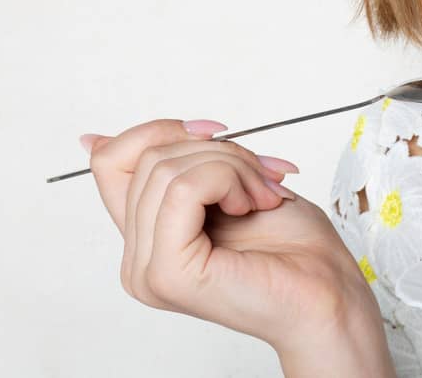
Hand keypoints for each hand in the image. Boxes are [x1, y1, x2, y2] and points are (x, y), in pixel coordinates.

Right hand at [82, 118, 384, 365]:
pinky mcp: (168, 273)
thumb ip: (170, 164)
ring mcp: (147, 271)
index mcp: (143, 239)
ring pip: (166, 169)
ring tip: (260, 195)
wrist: (329, 292)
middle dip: (215, 149)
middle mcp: (137, 261)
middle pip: (146, 157)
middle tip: (260, 175)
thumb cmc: (292, 246)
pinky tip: (250, 206)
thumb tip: (92, 138)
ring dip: (230, 165)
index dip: (161, 129)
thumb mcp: (223, 182)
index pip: (109, 160)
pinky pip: (183, 189)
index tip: (215, 133)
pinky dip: (227, 179)